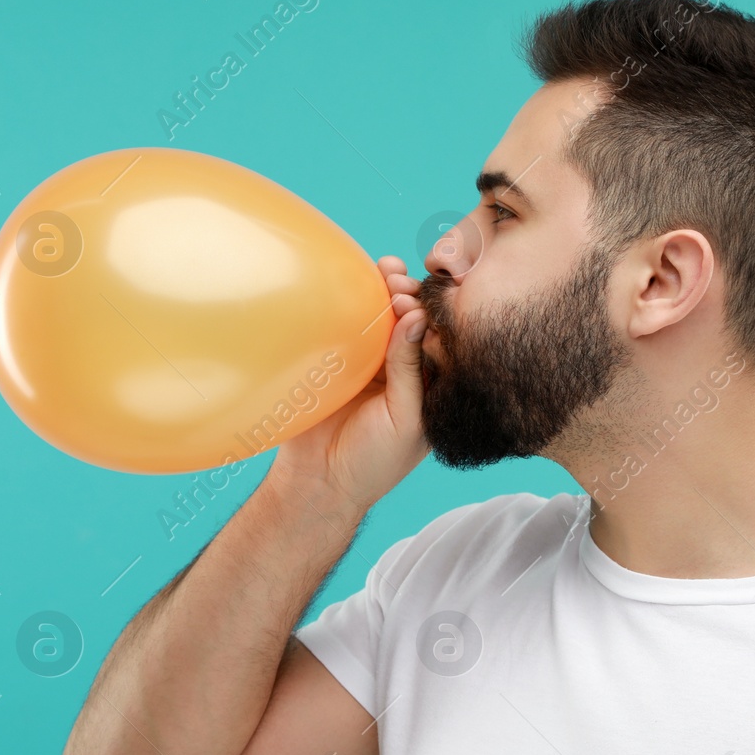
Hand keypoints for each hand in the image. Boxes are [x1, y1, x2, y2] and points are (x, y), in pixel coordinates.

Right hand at [267, 255, 430, 518]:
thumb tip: (417, 317)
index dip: (433, 314)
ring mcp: (368, 363)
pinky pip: (345, 326)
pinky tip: (354, 282)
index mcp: (428, 385)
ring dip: (382, 290)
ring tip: (384, 271)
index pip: (437, 339)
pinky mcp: (336, 360)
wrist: (317, 483)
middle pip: (410, 320)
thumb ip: (411, 371)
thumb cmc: (372, 462)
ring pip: (380, 316)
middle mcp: (401, 369)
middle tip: (399, 284)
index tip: (422, 298)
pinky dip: (350, 303)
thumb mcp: (405, 419)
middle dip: (408, 295)